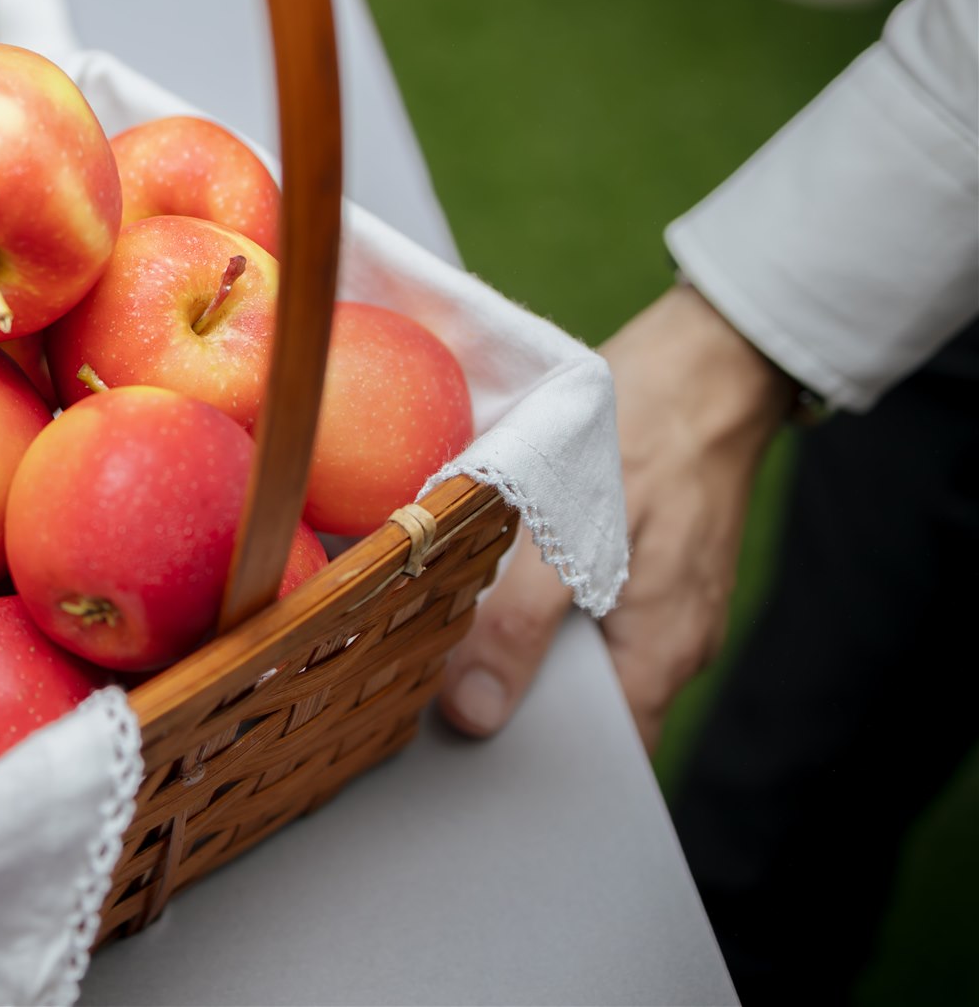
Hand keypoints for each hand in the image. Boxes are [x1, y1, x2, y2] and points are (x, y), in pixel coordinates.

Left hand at [438, 283, 791, 749]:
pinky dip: (526, 603)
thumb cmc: (645, 434)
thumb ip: (522, 623)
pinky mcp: (631, 559)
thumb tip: (472, 713)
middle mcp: (664, 639)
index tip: (459, 769)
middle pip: (577, 709)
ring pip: (569, 654)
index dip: (533, 768)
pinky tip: (475, 581)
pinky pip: (573, 605)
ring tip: (436, 643)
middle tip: (422, 702)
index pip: (601, 757)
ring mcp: (649, 599)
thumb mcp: (570, 528)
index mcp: (662, 653)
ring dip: (509, 651)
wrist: (705, 359)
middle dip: (506, 711)